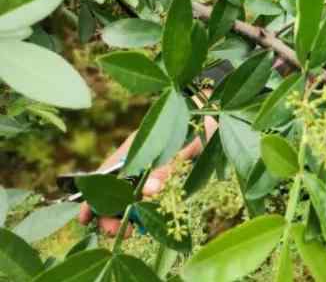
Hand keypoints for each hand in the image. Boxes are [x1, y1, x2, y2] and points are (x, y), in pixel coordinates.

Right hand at [78, 115, 216, 234]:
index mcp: (137, 146)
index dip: (94, 196)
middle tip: (117, 231)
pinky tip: (145, 221)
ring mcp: (152, 167)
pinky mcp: (166, 176)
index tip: (85, 217)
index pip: (107, 174)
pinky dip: (144, 210)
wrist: (219, 115)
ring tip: (131, 231)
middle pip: (116, 188)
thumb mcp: (186, 145)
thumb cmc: (201, 124)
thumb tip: (147, 192)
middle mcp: (140, 158)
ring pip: (131, 195)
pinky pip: (149, 196)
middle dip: (110, 212)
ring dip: (127, 214)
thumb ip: (167, 167)